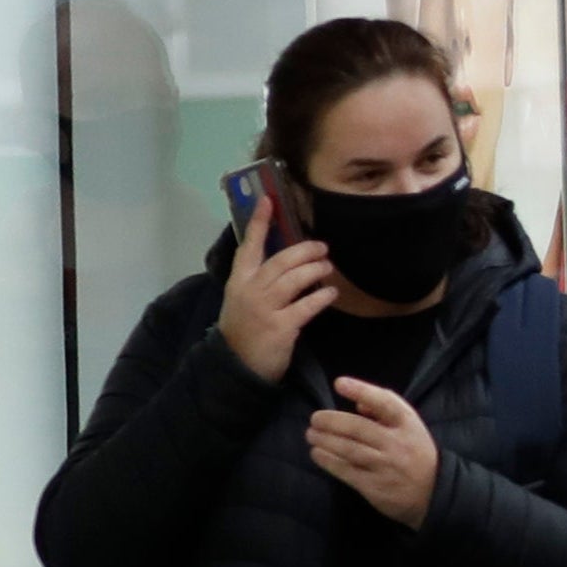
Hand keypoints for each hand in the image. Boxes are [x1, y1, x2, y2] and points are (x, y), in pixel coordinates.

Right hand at [218, 215, 341, 383]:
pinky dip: (321, 297)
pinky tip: (331, 293)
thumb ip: (258, 279)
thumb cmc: (244, 329)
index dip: (259, 222)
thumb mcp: (241, 300)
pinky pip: (307, 305)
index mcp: (238, 282)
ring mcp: (264, 309)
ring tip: (327, 268)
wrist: (236, 367)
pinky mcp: (281, 327)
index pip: (249, 246)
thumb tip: (286, 257)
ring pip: (294, 279)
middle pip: (280, 260)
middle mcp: (249, 291)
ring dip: (315, 270)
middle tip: (322, 248)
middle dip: (304, 250)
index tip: (268, 200)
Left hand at [306, 379, 440, 526]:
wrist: (432, 491)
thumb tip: (355, 401)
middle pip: (358, 428)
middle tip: (315, 418)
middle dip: (331, 421)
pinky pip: (346, 471)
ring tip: (311, 435)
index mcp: (408, 424)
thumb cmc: (415, 452)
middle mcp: (397, 444)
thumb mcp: (410, 427)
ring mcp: (385, 466)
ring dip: (325, 440)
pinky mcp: (374, 486)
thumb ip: (384, 411)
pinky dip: (328, 461)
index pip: (385, 403)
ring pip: (349, 450)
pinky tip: (317, 454)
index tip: (339, 383)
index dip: (361, 391)